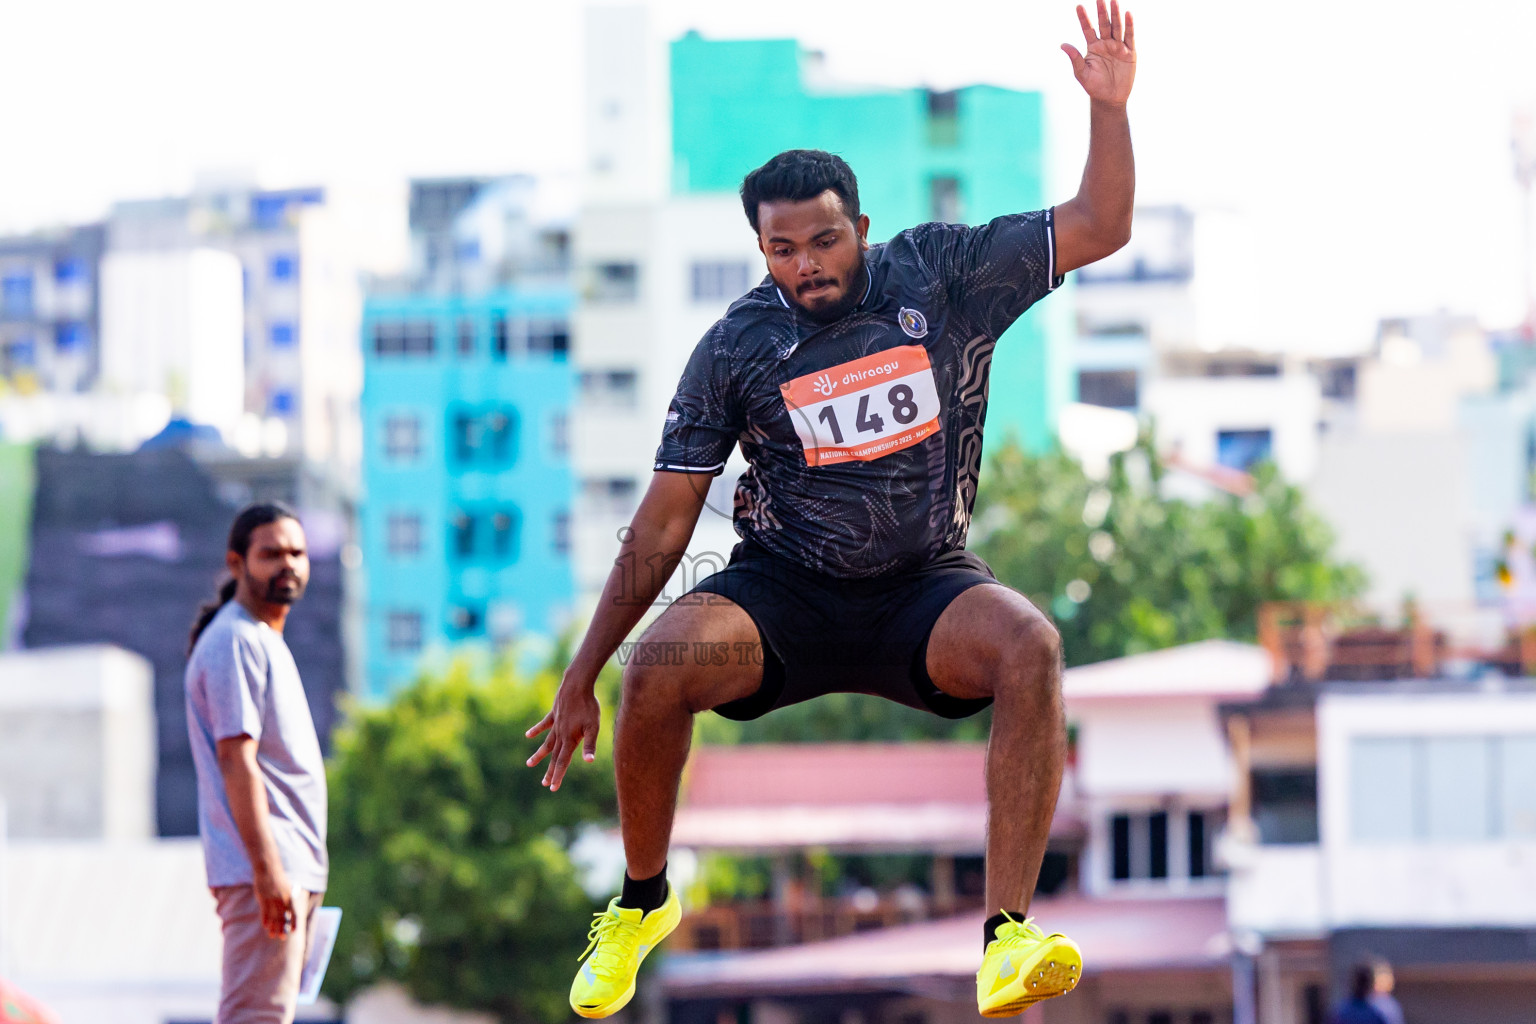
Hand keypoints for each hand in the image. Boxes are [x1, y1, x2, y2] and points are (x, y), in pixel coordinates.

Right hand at [254, 861, 295, 938]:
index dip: (294, 922)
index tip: (294, 931)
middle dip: (282, 928)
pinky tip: (266, 927)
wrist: (268, 869)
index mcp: (290, 897)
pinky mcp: (263, 899)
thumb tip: (288, 911)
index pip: (294, 913)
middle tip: (282, 938)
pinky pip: (264, 913)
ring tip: (273, 935)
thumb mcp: (286, 888)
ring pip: (273, 917)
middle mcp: (282, 900)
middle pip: (282, 918)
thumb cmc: (277, 878)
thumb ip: (287, 899)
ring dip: (273, 927)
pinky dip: (265, 920)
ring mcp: (272, 900)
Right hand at [525, 672, 601, 791]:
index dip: (558, 775)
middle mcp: (560, 734)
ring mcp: (556, 724)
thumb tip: (589, 761)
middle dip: (550, 771)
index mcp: (570, 739)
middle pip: (554, 756)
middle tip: (544, 784)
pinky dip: (536, 730)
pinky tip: (528, 735)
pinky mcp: (554, 714)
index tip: (552, 788)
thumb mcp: (593, 726)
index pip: (562, 762)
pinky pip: (544, 725)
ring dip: (539, 755)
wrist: (577, 685)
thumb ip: (590, 744)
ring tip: (529, 764)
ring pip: (546, 743)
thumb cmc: (588, 706)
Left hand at [1062, 0, 1135, 105]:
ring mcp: (1118, 46)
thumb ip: (1074, 58)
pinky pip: (1129, 37)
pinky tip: (1127, 14)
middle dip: (1101, 11)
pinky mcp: (1130, 52)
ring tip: (1114, 1)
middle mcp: (1105, 43)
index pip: (1088, 29)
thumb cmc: (1094, 86)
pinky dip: (1129, 25)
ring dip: (1115, 15)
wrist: (1110, 99)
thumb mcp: (1081, 73)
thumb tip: (1062, 45)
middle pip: (1103, 24)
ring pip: (1116, 27)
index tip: (1078, 6)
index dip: (1083, 18)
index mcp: (1093, 47)